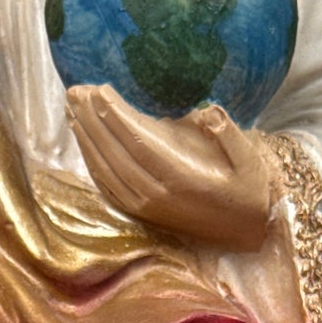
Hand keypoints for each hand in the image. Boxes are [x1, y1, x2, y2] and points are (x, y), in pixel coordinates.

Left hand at [68, 85, 272, 251]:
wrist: (248, 232)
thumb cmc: (249, 190)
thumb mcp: (249, 160)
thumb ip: (228, 133)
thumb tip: (205, 111)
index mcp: (180, 178)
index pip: (138, 142)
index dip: (115, 117)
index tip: (98, 90)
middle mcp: (156, 195)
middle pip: (114, 154)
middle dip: (92, 120)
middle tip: (75, 90)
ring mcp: (146, 206)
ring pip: (105, 170)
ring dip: (86, 138)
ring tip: (72, 108)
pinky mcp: (142, 213)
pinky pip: (107, 186)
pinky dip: (92, 162)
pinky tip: (84, 141)